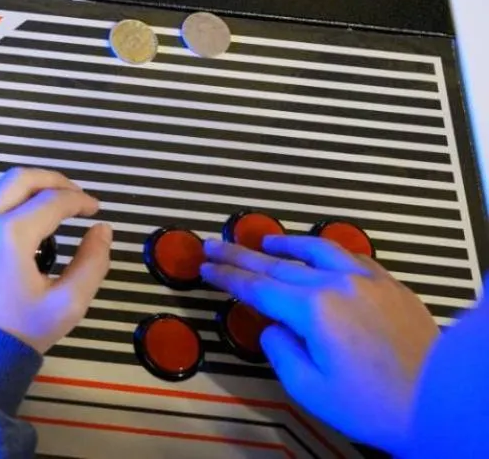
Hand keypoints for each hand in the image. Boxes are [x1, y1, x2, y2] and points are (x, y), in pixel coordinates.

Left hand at [0, 167, 112, 352]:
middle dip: (52, 181)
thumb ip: (92, 262)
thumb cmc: (18, 332)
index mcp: (8, 234)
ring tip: (48, 216)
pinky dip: (0, 210)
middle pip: (20, 177)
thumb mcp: (67, 304)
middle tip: (74, 196)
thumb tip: (102, 229)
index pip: (53, 200)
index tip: (95, 210)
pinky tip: (16, 233)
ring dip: (24, 195)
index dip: (80, 200)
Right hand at [202, 234, 438, 453]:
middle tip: (212, 244)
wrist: (439, 401)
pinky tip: (321, 255)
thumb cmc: (372, 404)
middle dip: (240, 255)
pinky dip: (328, 251)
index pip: (257, 287)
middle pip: (278, 264)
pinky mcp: (392, 286)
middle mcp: (336, 284)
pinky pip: (353, 256)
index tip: (204, 265)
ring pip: (318, 250)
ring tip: (266, 241)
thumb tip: (275, 328)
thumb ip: (281, 351)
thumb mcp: (310, 388)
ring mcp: (367, 280)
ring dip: (287, 244)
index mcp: (312, 310)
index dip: (226, 276)